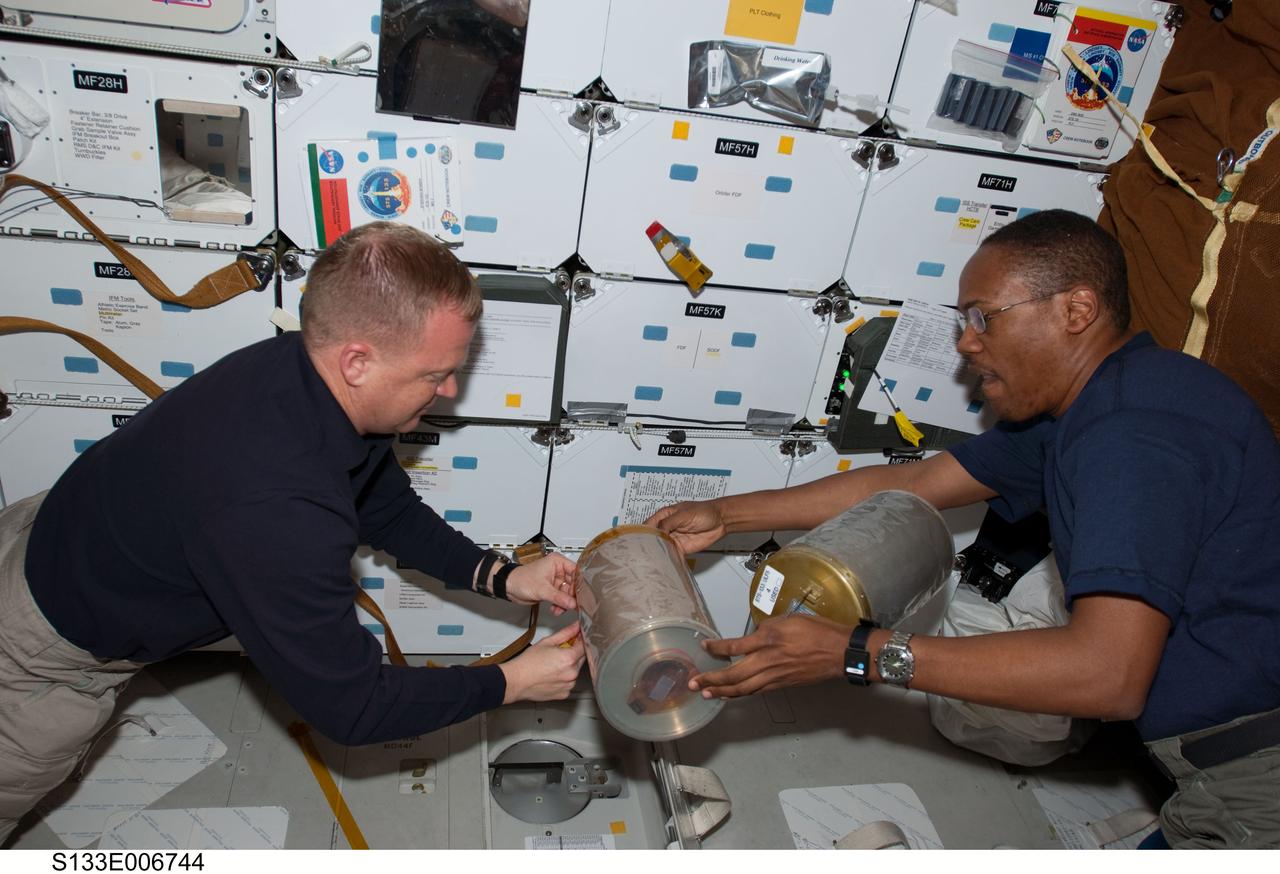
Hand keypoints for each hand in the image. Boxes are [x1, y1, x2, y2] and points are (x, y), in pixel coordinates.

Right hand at [500, 622, 584, 702]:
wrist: (517, 681)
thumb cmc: (528, 663)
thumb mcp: (547, 642)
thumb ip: (566, 633)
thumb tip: (576, 627)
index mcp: (569, 658)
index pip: (584, 646)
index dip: (581, 641)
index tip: (577, 638)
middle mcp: (572, 673)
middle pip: (581, 659)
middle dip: (574, 654)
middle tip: (560, 652)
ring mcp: (568, 685)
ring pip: (575, 672)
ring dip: (569, 667)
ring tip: (553, 665)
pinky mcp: (564, 694)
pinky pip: (569, 683)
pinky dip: (564, 679)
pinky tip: (552, 675)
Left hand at [503, 553, 577, 615]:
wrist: (509, 587)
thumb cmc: (521, 580)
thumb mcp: (542, 589)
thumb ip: (559, 597)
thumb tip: (573, 604)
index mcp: (557, 562)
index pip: (576, 572)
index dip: (580, 584)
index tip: (584, 595)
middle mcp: (558, 570)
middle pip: (574, 584)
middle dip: (572, 597)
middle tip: (574, 607)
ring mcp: (555, 580)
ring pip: (568, 593)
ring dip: (565, 603)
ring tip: (559, 609)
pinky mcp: (552, 590)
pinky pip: (561, 598)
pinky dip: (560, 605)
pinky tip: (555, 609)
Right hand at [644, 500, 726, 554]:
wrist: (720, 521)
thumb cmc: (704, 511)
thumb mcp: (684, 514)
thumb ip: (669, 522)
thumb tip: (657, 531)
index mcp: (664, 515)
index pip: (648, 525)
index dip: (642, 532)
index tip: (639, 539)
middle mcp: (667, 528)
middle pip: (652, 538)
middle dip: (648, 544)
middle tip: (644, 551)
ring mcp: (674, 538)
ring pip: (661, 547)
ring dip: (657, 552)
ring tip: (652, 557)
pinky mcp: (681, 548)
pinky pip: (671, 554)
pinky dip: (667, 558)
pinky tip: (664, 560)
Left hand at [690, 615, 849, 698]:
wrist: (839, 651)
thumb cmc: (818, 630)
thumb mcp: (789, 619)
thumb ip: (767, 628)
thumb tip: (754, 637)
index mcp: (768, 639)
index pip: (734, 646)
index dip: (716, 648)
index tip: (705, 647)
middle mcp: (768, 660)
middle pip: (733, 674)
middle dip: (711, 679)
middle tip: (693, 683)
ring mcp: (774, 675)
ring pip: (743, 688)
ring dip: (722, 692)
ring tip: (706, 694)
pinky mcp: (782, 684)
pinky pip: (756, 691)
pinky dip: (741, 694)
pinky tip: (731, 695)